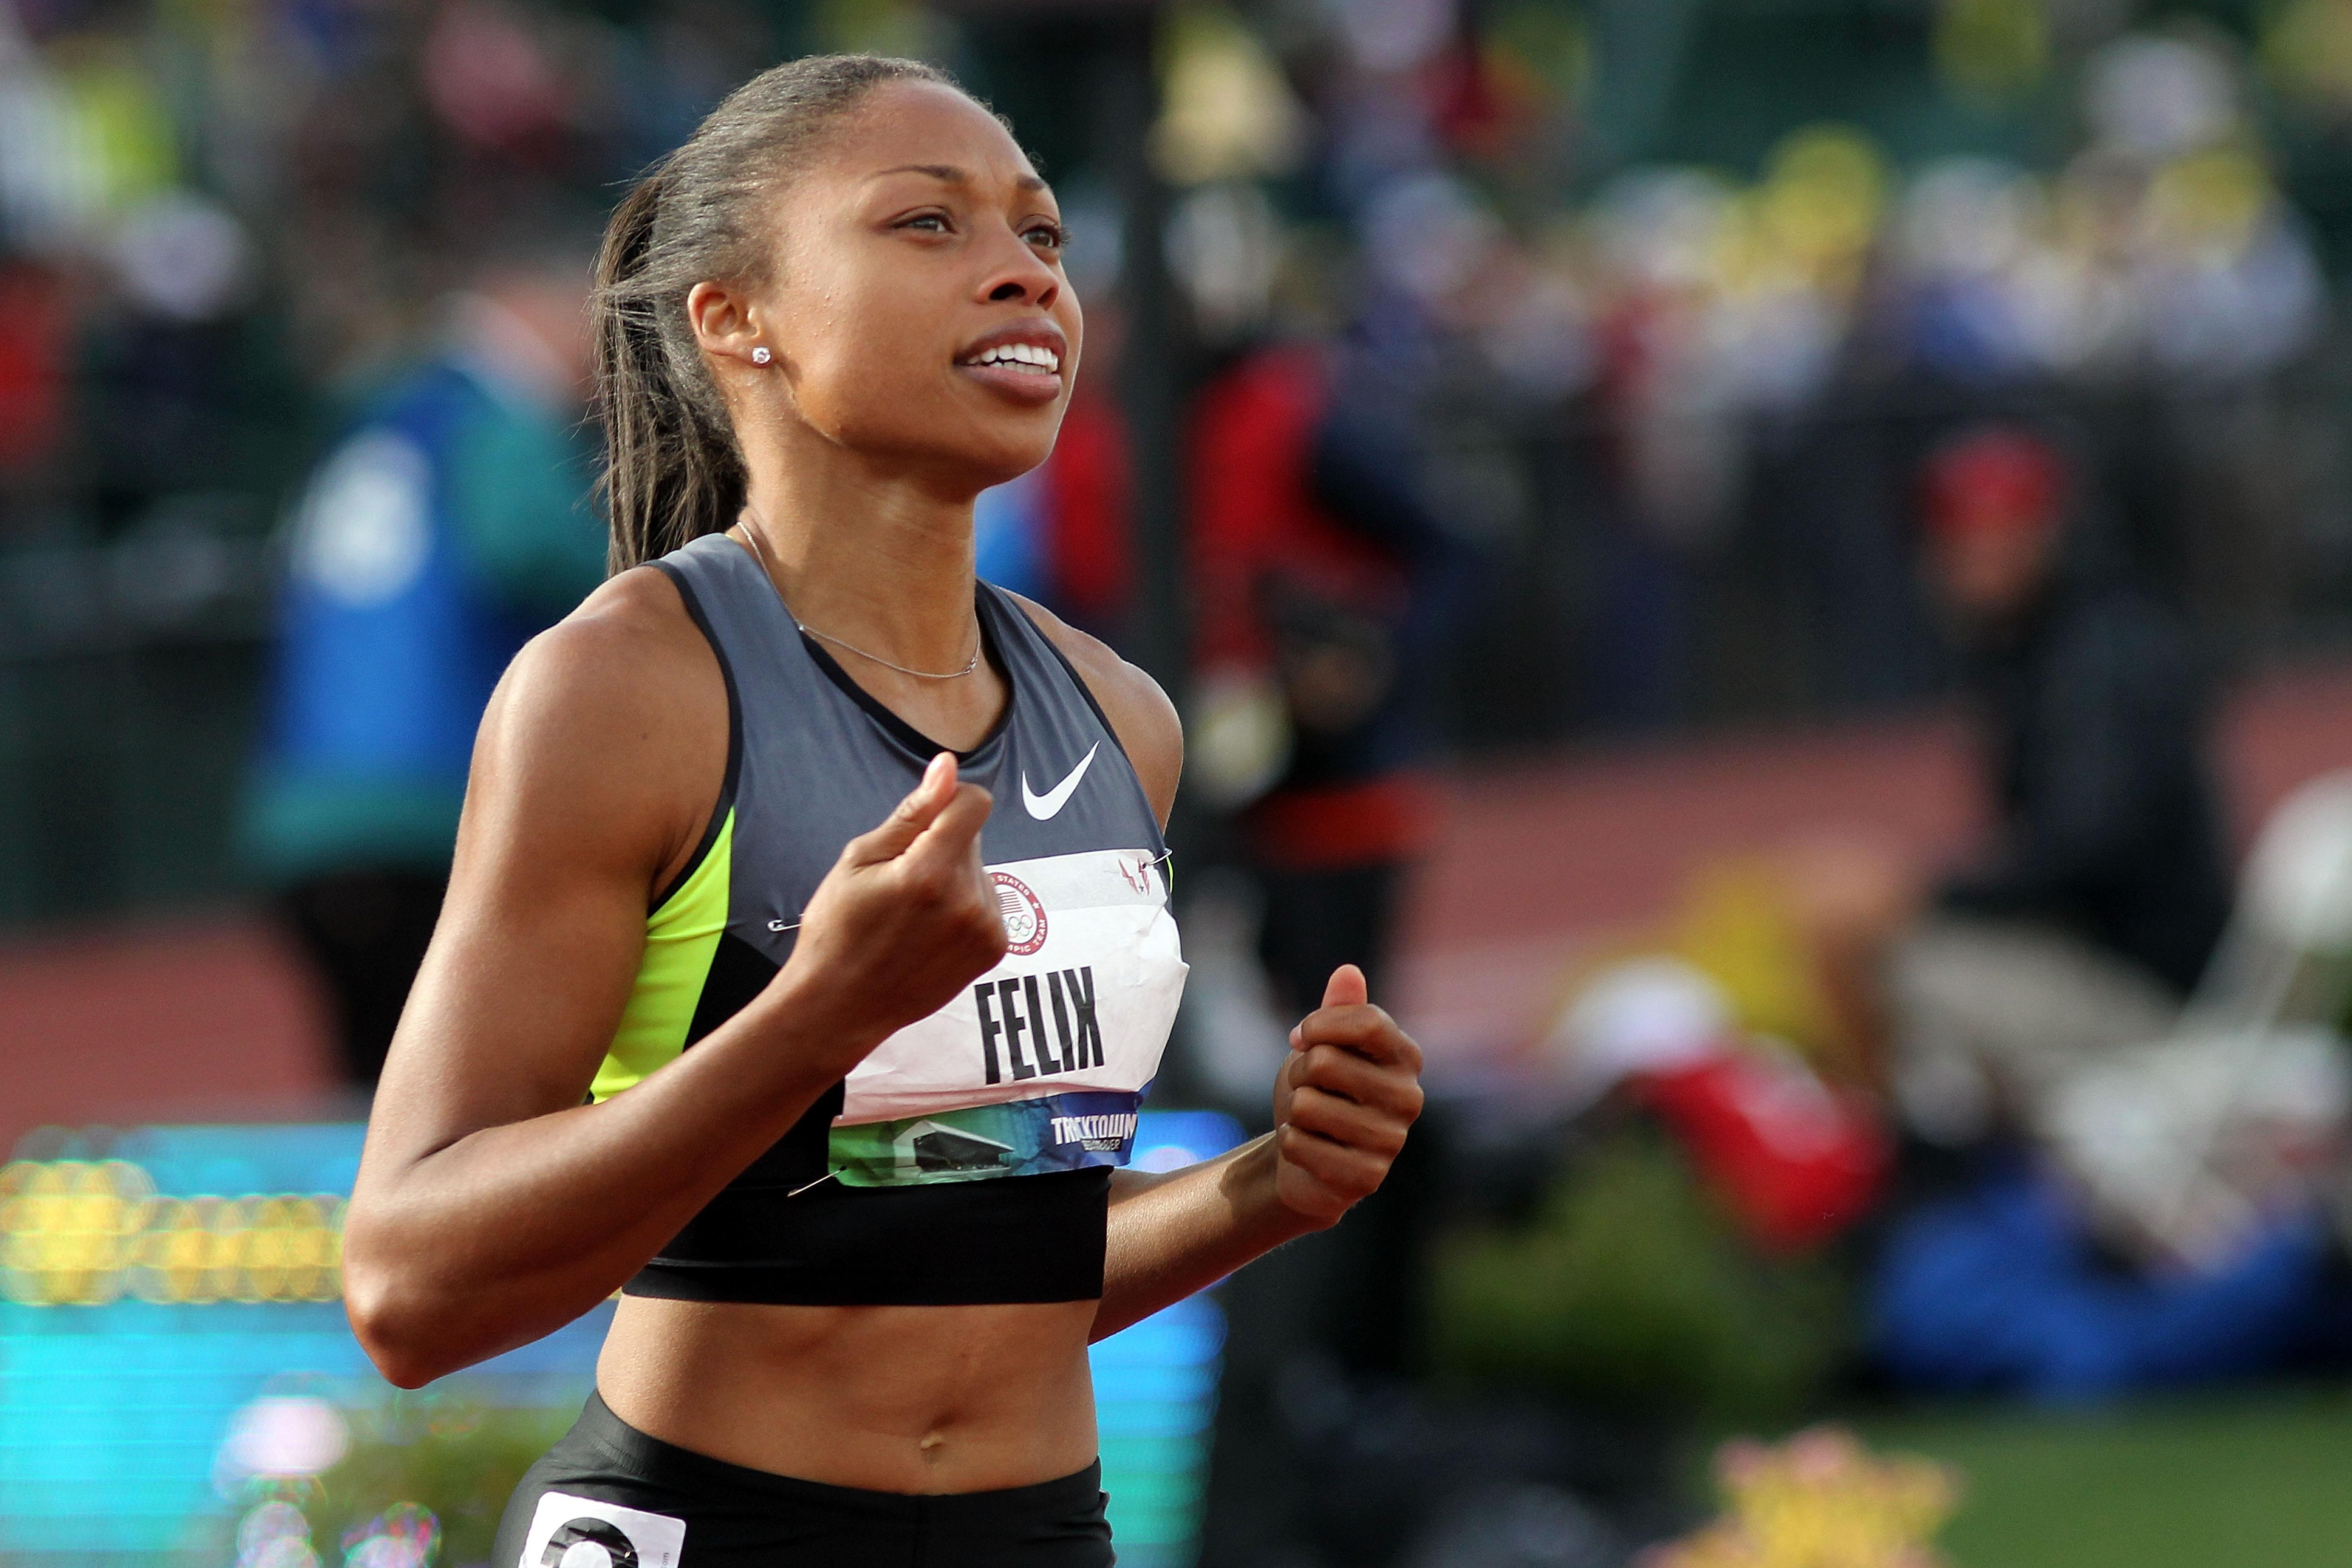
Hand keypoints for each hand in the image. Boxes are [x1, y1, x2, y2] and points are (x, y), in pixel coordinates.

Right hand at [773, 753, 1007, 1071]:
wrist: (841, 1007)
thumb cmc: (838, 929)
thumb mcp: (859, 860)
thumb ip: (913, 812)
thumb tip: (947, 765)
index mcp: (930, 872)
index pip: (974, 804)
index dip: (949, 802)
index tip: (922, 822)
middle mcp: (968, 900)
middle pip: (971, 838)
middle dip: (940, 847)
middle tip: (897, 884)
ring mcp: (985, 928)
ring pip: (978, 871)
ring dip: (953, 880)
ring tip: (910, 916)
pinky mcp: (993, 949)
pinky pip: (986, 903)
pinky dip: (963, 908)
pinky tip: (928, 933)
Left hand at [1270, 965, 1423, 1227]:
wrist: (1309, 1157)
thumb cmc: (1321, 1092)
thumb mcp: (1326, 1043)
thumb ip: (1339, 1010)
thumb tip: (1348, 972)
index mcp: (1406, 1058)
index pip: (1368, 1022)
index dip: (1320, 1024)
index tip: (1302, 1037)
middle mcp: (1409, 1099)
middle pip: (1326, 1061)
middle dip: (1300, 1071)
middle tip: (1309, 1087)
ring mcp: (1390, 1141)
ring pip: (1306, 1105)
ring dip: (1294, 1110)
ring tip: (1310, 1119)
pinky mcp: (1366, 1178)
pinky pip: (1299, 1144)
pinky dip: (1290, 1142)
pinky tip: (1309, 1148)